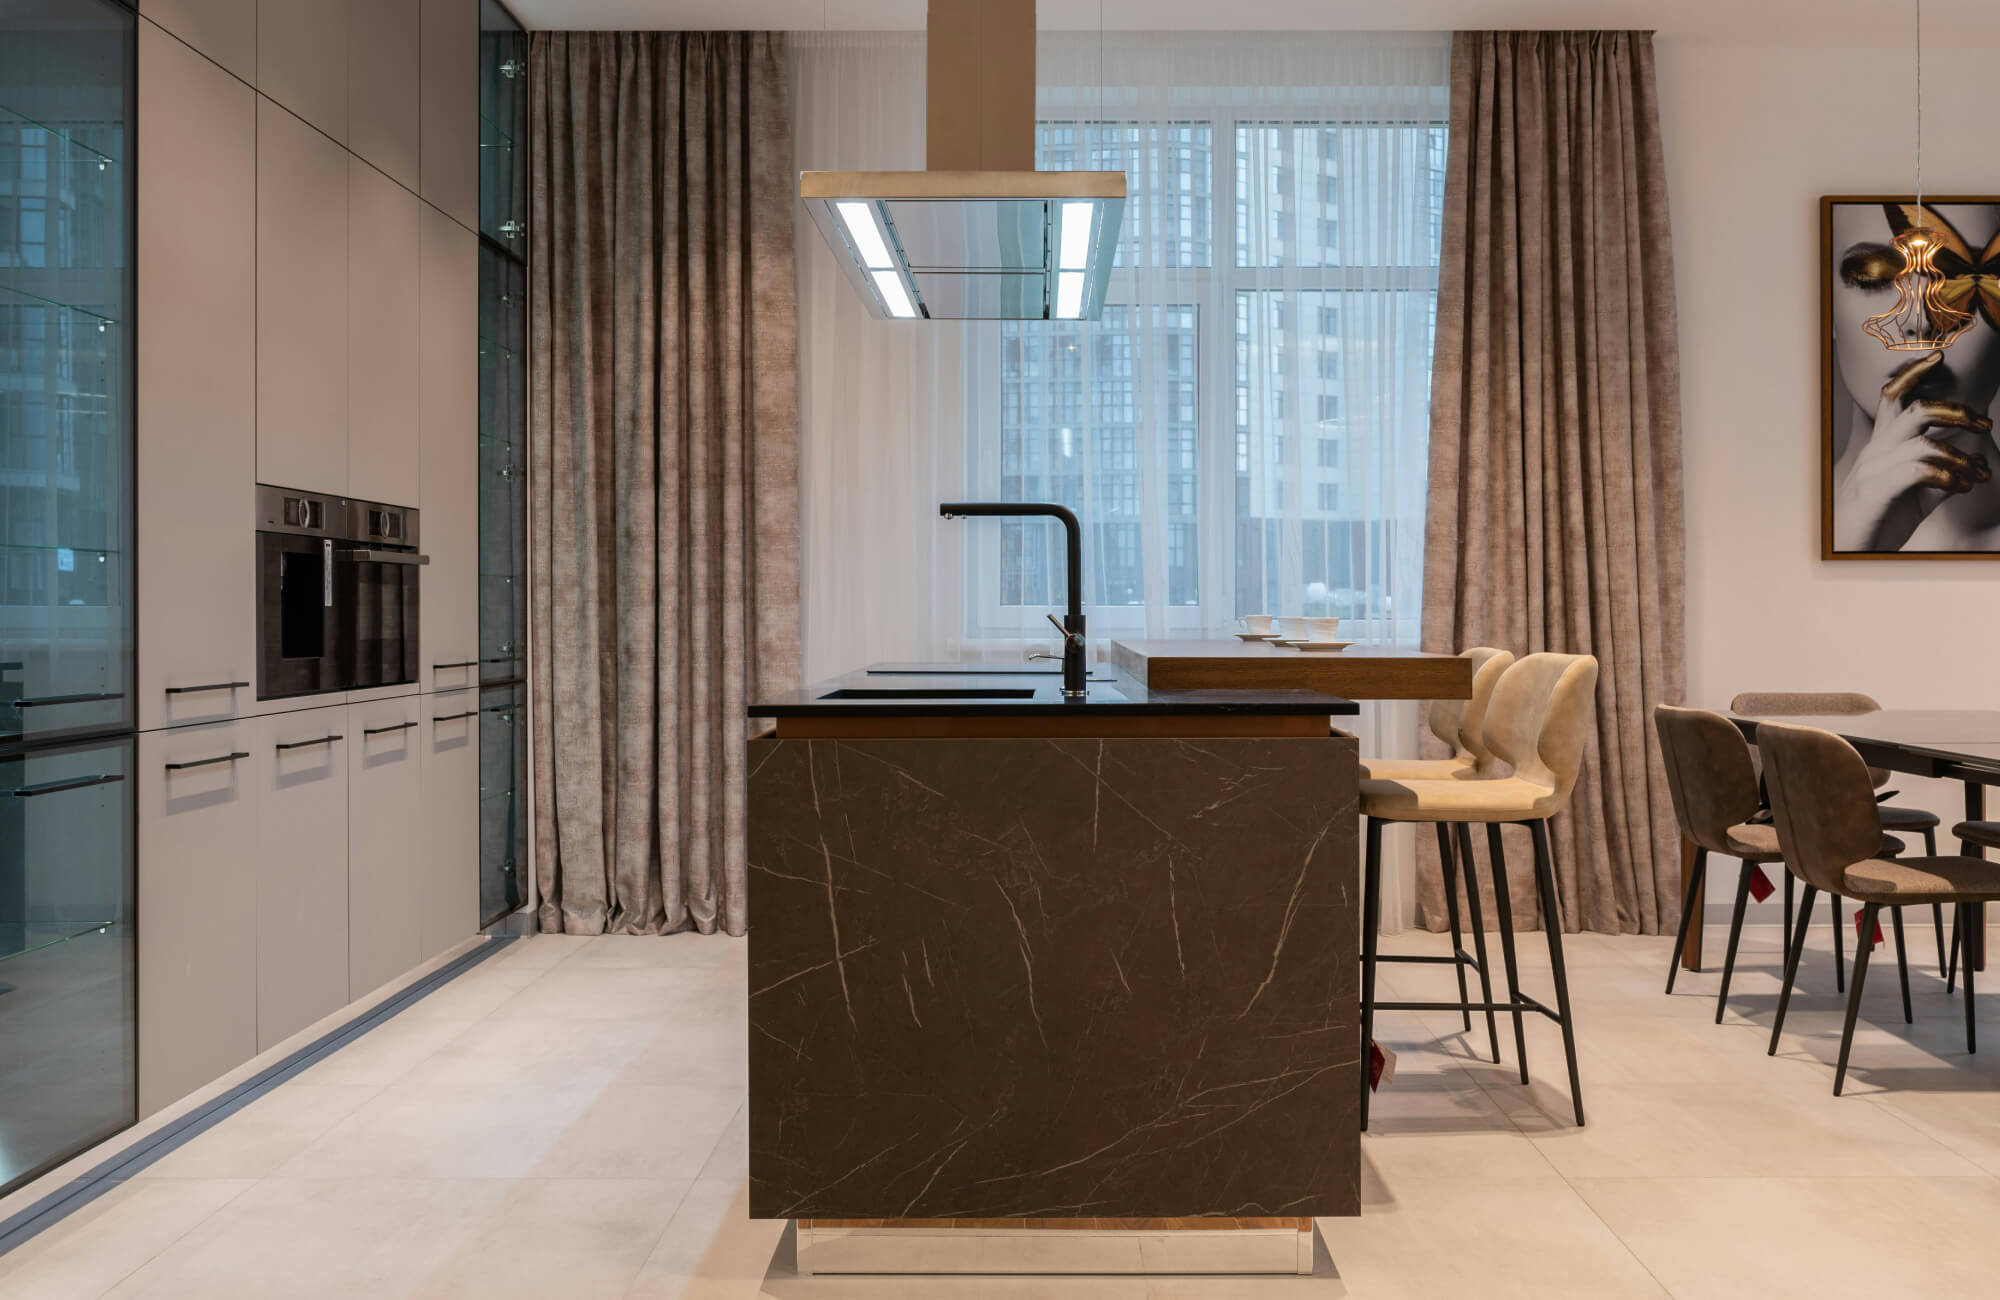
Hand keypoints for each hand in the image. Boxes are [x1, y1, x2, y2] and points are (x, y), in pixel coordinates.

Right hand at [1834, 350, 1993, 551]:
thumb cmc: (1879, 523)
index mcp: (1881, 448)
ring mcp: (1872, 471)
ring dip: (1961, 458)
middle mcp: (1874, 453)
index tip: (1938, 357)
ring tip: (1976, 475)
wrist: (1848, 556)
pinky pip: (1918, 471)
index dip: (1913, 374)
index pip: (1892, 398)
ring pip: (1923, 443)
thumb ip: (1941, 474)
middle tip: (1986, 425)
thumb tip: (1974, 462)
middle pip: (1917, 411)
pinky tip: (1961, 487)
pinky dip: (1948, 476)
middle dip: (1958, 413)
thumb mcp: (1916, 496)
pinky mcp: (1876, 493)